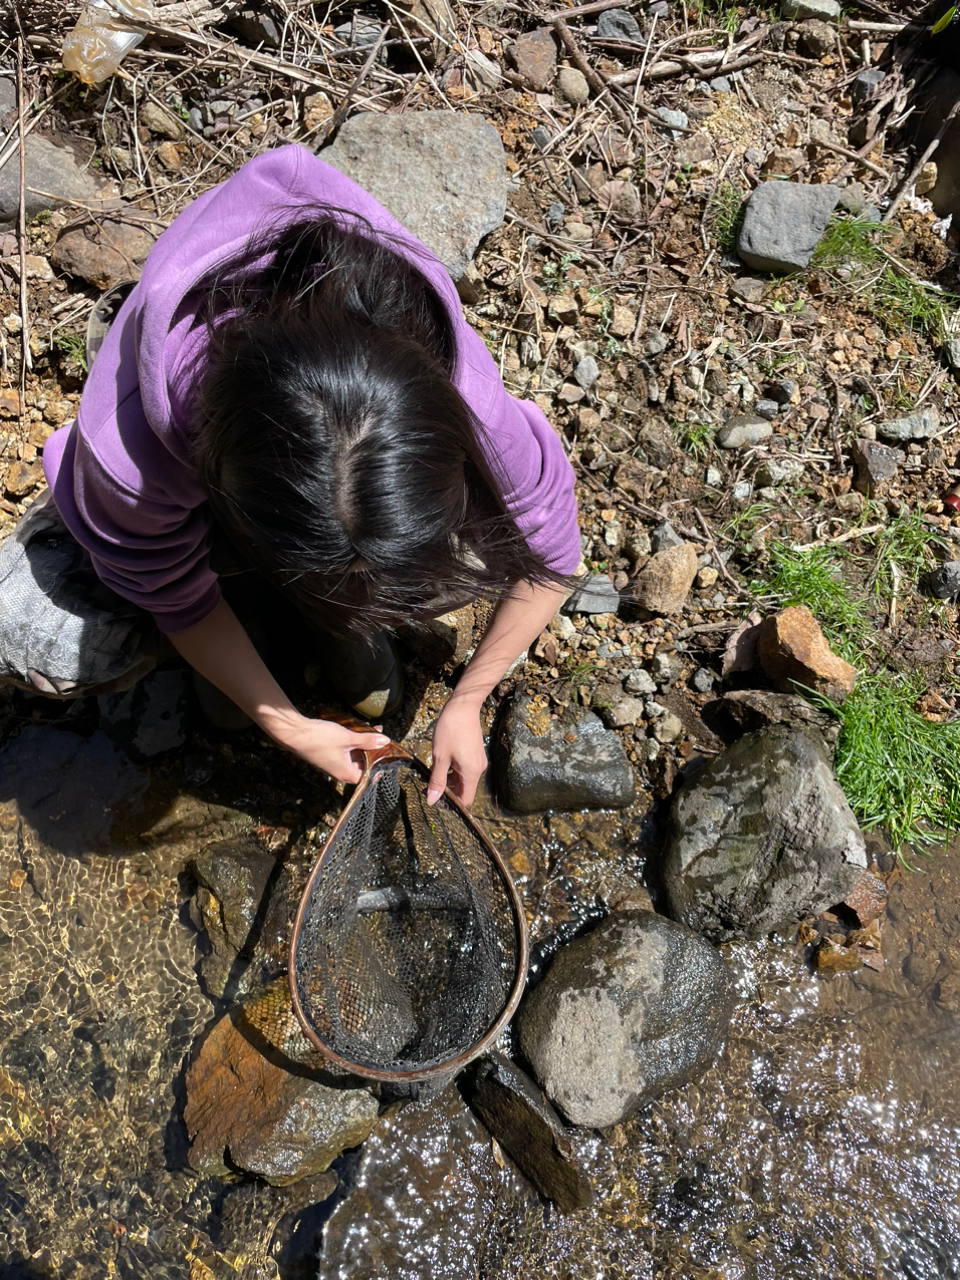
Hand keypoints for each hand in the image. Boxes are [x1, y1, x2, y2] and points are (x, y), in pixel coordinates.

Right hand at [271, 713, 388, 784]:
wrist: (295, 733)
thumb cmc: (321, 739)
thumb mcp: (348, 738)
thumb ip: (367, 740)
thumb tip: (385, 741)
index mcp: (345, 773)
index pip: (367, 776)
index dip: (377, 768)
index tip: (386, 759)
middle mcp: (338, 771)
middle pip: (360, 765)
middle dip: (371, 751)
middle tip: (380, 738)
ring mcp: (330, 763)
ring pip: (351, 756)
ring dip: (361, 744)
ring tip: (371, 730)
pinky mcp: (324, 755)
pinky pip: (342, 751)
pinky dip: (351, 743)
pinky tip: (354, 730)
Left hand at [427, 695, 487, 806]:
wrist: (463, 707)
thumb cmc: (450, 730)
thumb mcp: (440, 757)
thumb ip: (437, 781)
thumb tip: (432, 801)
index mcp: (471, 773)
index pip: (465, 800)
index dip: (451, 803)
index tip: (434, 798)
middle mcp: (478, 769)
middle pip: (464, 790)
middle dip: (447, 791)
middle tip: (428, 786)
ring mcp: (477, 761)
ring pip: (463, 780)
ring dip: (448, 780)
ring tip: (430, 775)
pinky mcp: (474, 754)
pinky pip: (464, 770)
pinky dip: (452, 771)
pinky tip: (440, 764)